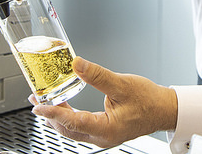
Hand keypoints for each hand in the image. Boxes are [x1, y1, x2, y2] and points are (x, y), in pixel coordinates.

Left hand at [31, 57, 177, 147]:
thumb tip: (77, 64)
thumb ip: (97, 75)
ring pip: (73, 130)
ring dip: (58, 117)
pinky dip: (69, 117)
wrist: (165, 109)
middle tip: (36, 101)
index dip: (53, 113)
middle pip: (68, 129)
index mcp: (106, 129)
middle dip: (50, 115)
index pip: (72, 122)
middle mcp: (102, 137)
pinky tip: (64, 107)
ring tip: (45, 102)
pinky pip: (80, 127)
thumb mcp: (122, 84)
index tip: (38, 106)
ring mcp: (103, 136)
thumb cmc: (149, 100)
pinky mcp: (104, 131)